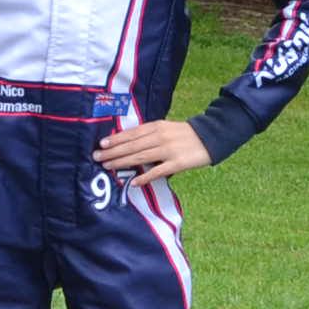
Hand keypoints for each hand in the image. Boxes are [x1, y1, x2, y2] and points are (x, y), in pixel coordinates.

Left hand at [95, 119, 210, 178]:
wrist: (211, 136)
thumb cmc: (185, 134)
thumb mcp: (166, 128)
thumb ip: (149, 134)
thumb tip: (128, 143)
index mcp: (156, 127)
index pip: (132, 133)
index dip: (116, 139)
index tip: (101, 144)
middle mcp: (160, 137)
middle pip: (132, 145)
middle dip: (113, 152)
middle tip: (97, 157)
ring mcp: (168, 150)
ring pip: (140, 157)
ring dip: (122, 162)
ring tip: (108, 166)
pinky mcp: (178, 163)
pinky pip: (158, 171)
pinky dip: (145, 176)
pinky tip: (134, 182)